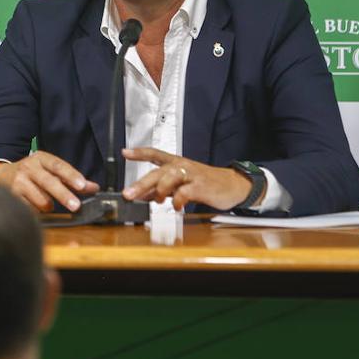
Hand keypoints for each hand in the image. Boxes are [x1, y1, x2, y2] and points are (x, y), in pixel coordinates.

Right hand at [0, 151, 99, 212]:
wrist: (0, 176)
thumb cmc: (31, 174)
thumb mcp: (50, 171)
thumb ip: (71, 179)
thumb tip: (94, 187)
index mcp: (40, 158)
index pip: (58, 165)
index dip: (70, 175)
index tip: (82, 185)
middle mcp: (28, 167)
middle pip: (49, 182)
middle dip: (63, 194)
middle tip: (76, 206)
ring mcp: (18, 181)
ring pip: (41, 199)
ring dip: (49, 206)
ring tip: (47, 203)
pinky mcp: (11, 196)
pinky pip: (31, 209)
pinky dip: (37, 211)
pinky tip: (34, 205)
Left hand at [121, 148, 253, 210]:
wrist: (233, 185)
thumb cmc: (206, 183)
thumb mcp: (182, 184)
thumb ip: (163, 188)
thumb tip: (144, 195)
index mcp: (176, 163)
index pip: (154, 154)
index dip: (139, 152)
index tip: (124, 152)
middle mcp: (182, 166)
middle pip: (157, 171)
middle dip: (140, 184)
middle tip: (128, 194)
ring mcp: (191, 175)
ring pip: (169, 178)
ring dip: (160, 191)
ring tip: (158, 200)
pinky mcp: (201, 186)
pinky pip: (184, 192)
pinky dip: (177, 201)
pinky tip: (176, 207)